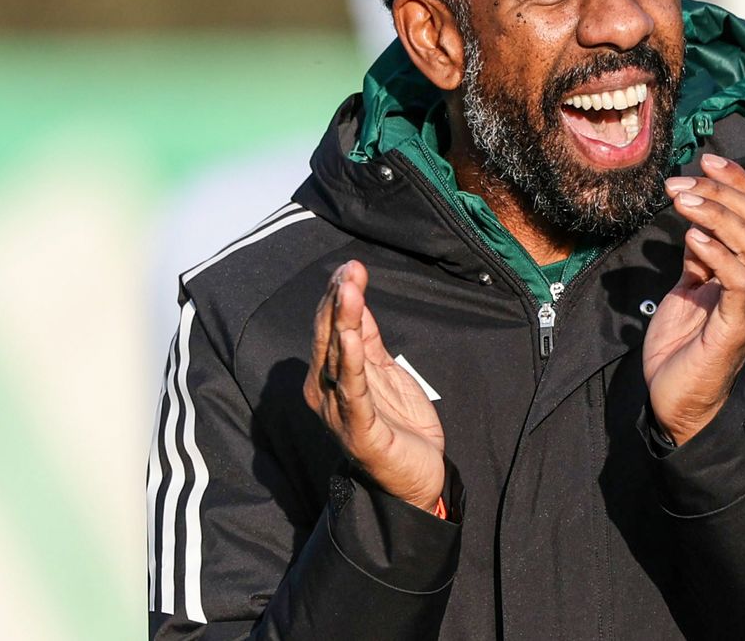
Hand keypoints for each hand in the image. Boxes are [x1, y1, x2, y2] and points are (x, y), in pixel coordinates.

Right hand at [303, 260, 445, 511]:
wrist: (417, 477)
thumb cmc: (397, 425)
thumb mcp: (383, 371)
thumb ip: (367, 338)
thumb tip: (354, 295)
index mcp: (330, 376)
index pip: (328, 328)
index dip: (337, 297)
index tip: (350, 267)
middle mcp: (327, 392)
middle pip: (328, 338)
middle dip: (338, 302)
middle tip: (348, 270)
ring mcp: (340, 411)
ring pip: (338, 359)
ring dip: (343, 322)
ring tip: (348, 291)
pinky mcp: (359, 431)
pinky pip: (354, 392)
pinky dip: (351, 364)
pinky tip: (352, 339)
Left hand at [643, 154, 744, 444]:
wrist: (677, 400)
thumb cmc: (685, 344)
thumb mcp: (689, 287)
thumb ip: (699, 254)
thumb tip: (695, 218)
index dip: (738, 180)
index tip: (705, 158)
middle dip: (720, 191)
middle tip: (679, 183)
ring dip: (715, 215)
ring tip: (680, 202)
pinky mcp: (738, 326)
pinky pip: (737, 280)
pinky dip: (716, 253)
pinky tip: (692, 239)